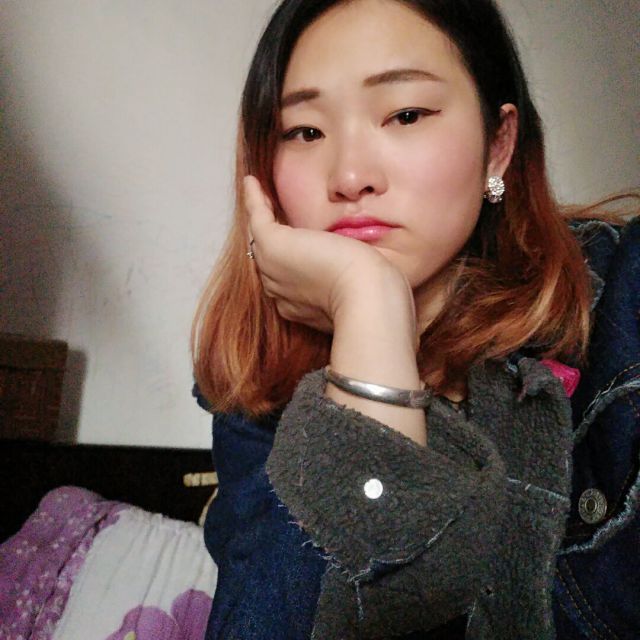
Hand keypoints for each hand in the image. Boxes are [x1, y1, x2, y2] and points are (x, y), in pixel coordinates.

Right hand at [244, 175, 407, 333]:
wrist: (365, 295)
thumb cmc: (373, 294)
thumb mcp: (361, 282)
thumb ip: (354, 273)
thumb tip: (363, 260)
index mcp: (301, 304)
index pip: (289, 275)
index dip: (292, 256)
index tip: (299, 239)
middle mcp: (281, 291)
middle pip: (269, 258)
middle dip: (271, 236)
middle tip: (269, 211)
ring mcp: (272, 270)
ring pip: (260, 239)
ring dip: (259, 214)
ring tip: (258, 194)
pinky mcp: (272, 246)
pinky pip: (256, 217)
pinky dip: (253, 199)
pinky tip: (252, 181)